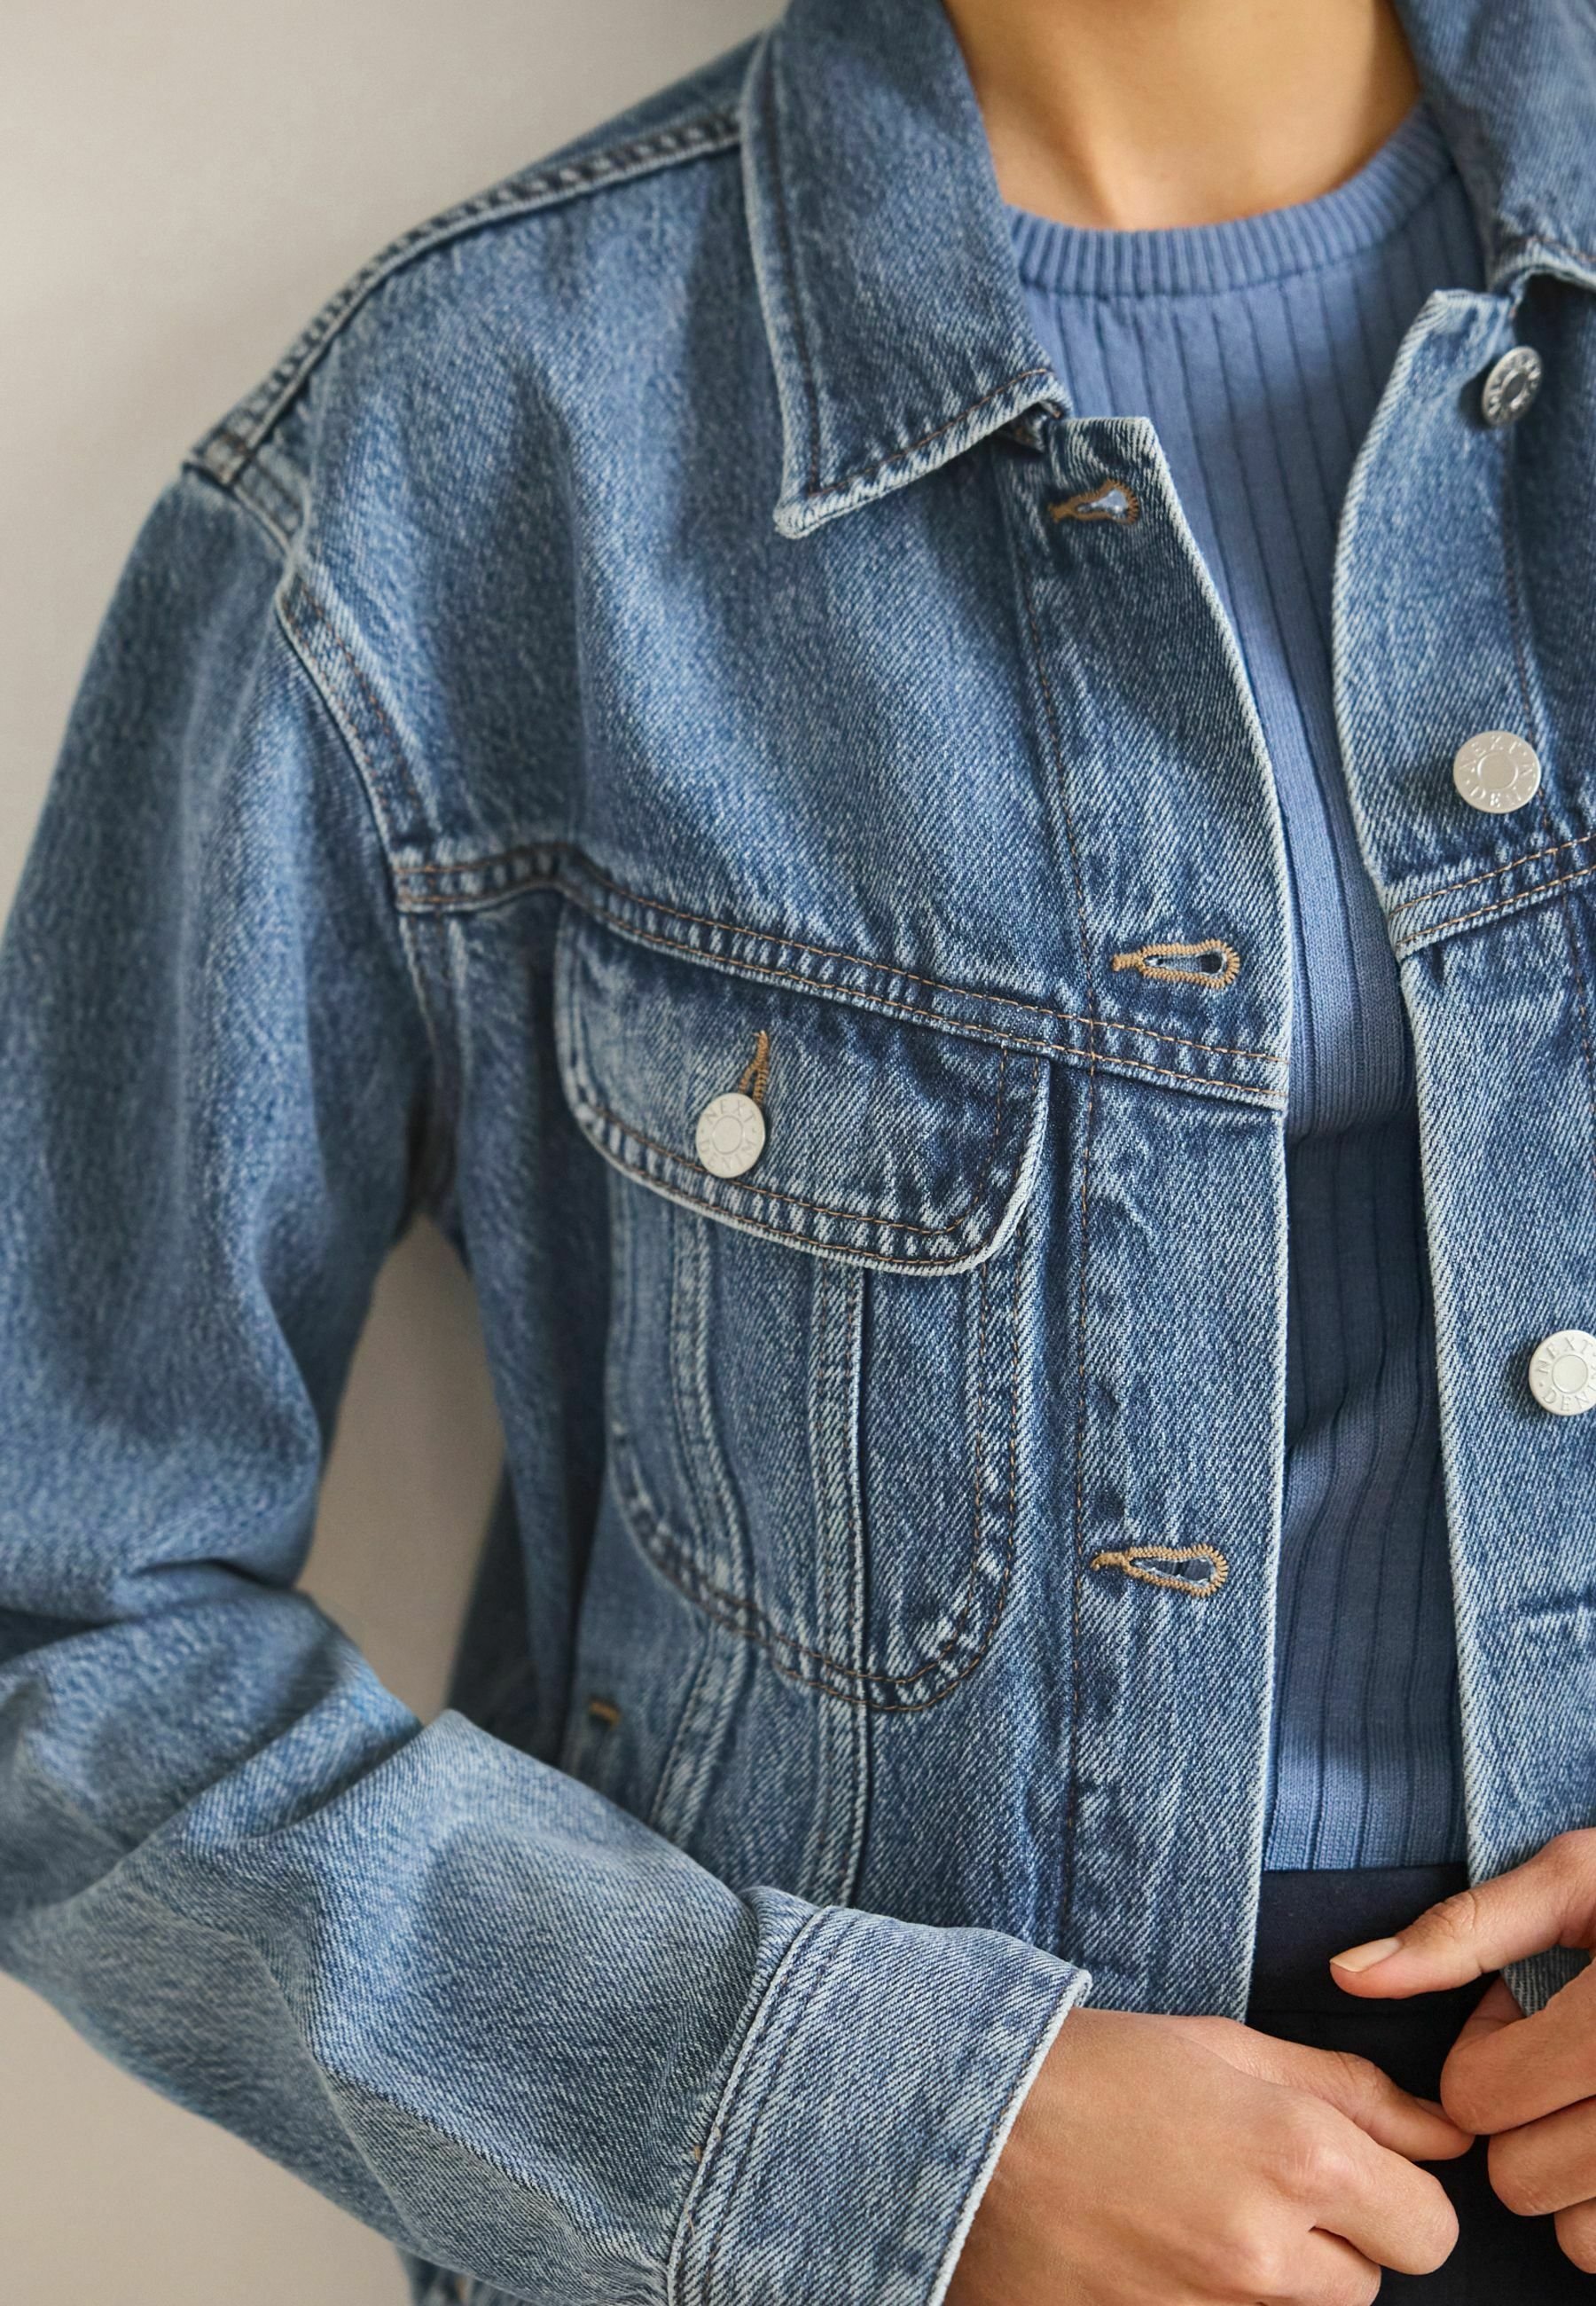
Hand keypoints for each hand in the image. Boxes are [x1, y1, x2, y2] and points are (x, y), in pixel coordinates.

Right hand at [946, 2005, 1466, 2304]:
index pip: (1430, 2229)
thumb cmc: (1094, 2070)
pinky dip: (1208, 2303)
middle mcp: (1268, 2253)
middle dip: (1329, 2243)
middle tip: (1249, 2185)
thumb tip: (1443, 2134)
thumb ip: (1349, 2092)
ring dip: (1270, 2281)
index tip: (1347, 2174)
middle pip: (1368, 2287)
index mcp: (1298, 2157)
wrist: (963, 2129)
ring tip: (1192, 2216)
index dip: (1395, 2198)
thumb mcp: (1225, 2048)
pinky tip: (1157, 2254)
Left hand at [1329, 1828, 1595, 2270]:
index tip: (1524, 2013)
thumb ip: (1461, 1931)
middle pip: (1518, 2177)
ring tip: (1592, 2096)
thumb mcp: (1572, 1880)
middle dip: (1521, 2117)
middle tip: (1561, 2059)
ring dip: (1567, 2173)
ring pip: (1576, 2233)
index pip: (1477, 2097)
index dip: (1485, 2050)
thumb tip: (1349, 1973)